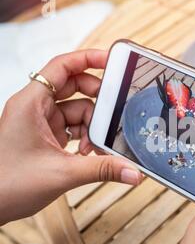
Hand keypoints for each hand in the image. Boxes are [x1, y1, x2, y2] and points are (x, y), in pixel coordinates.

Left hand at [0, 50, 141, 224]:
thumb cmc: (6, 185)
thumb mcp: (62, 174)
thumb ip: (102, 170)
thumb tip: (133, 171)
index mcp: (31, 104)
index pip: (61, 67)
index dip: (88, 59)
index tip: (112, 60)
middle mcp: (35, 108)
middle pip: (74, 87)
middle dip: (97, 101)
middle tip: (115, 112)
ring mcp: (40, 123)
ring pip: (76, 111)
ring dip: (92, 127)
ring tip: (98, 146)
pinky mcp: (46, 137)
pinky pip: (73, 128)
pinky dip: (86, 139)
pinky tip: (90, 153)